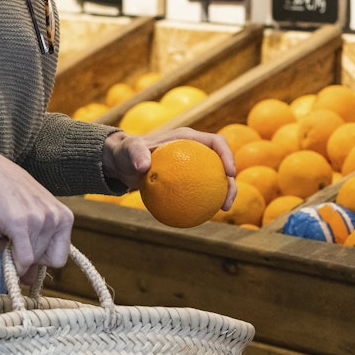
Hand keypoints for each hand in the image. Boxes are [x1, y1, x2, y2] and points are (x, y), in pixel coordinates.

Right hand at [0, 153, 73, 279]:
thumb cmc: (12, 196)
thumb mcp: (33, 219)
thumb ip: (37, 248)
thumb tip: (30, 282)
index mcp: (65, 218)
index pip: (60, 258)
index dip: (42, 260)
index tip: (28, 250)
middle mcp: (56, 219)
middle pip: (44, 261)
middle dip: (27, 256)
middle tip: (13, 239)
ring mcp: (40, 221)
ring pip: (31, 260)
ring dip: (14, 252)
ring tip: (6, 231)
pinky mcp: (22, 224)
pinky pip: (23, 259)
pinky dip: (14, 265)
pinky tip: (6, 250)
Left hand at [102, 128, 237, 208]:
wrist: (123, 162)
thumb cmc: (127, 152)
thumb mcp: (129, 150)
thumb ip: (136, 154)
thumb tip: (143, 166)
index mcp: (189, 138)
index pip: (216, 142)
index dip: (227, 155)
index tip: (229, 173)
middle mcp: (195, 150)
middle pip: (222, 164)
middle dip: (231, 182)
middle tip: (227, 201)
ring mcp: (192, 165)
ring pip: (214, 180)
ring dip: (223, 193)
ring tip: (222, 209)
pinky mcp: (186, 179)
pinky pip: (198, 191)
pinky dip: (203, 202)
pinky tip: (202, 216)